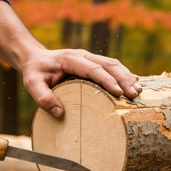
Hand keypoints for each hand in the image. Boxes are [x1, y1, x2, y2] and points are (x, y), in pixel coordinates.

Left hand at [20, 48, 141, 117]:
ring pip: (113, 64)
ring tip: (138, 91)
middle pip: (108, 64)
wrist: (35, 58)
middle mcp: (82, 56)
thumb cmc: (34, 72)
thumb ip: (43, 98)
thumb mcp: (32, 85)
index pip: (92, 68)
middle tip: (135, 94)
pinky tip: (133, 83)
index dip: (107, 80)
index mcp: (70, 60)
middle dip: (123, 78)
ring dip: (126, 76)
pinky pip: (111, 66)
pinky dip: (123, 74)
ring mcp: (89, 58)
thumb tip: (60, 114)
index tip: (118, 92)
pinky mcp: (92, 63)